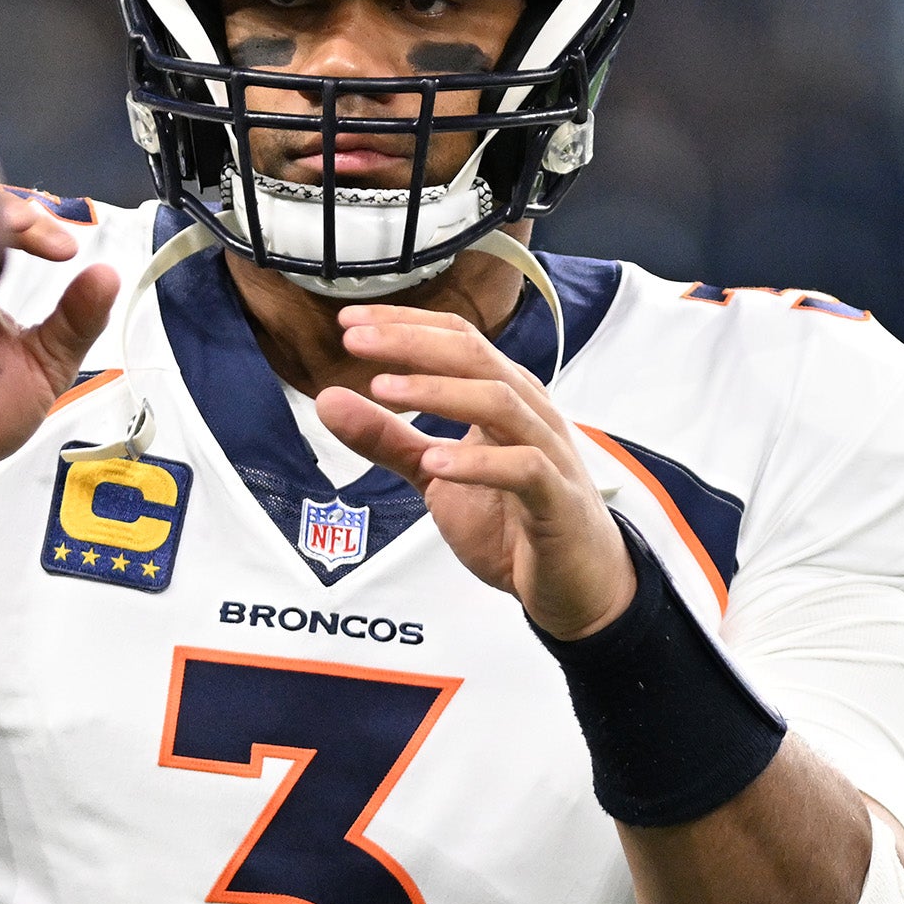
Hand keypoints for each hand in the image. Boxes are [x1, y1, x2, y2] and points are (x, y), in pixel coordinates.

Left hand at [315, 305, 634, 638]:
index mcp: (503, 395)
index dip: (405, 325)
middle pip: (475, 356)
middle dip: (413, 343)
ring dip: (438, 392)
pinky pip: (523, 468)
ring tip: (383, 390)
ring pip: (500, 401)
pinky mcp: (556, 499)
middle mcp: (528, 411)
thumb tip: (329, 399)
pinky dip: (477, 462)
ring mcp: (548, 452)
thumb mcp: (434, 475)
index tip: (349, 321)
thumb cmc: (512, 519)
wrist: (573, 583)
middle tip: (357, 342)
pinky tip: (435, 462)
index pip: (457, 339)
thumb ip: (387, 439)